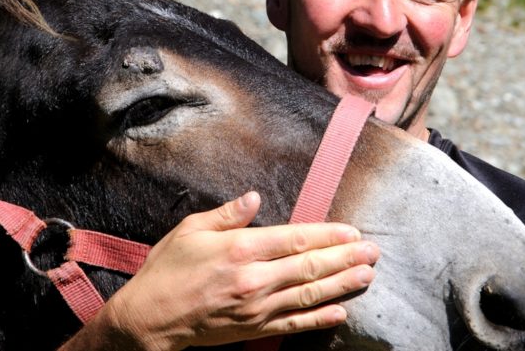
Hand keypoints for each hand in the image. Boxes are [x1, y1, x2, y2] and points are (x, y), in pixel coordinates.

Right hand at [62, 191, 377, 350]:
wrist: (151, 318)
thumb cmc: (168, 269)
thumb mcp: (192, 230)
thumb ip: (228, 214)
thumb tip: (254, 197)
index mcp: (241, 249)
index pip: (295, 239)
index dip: (327, 235)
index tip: (352, 231)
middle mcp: (254, 279)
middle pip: (310, 267)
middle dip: (346, 258)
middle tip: (373, 251)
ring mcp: (257, 308)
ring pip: (310, 295)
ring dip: (342, 284)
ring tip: (367, 274)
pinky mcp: (255, 328)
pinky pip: (295, 323)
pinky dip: (320, 318)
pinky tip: (341, 311)